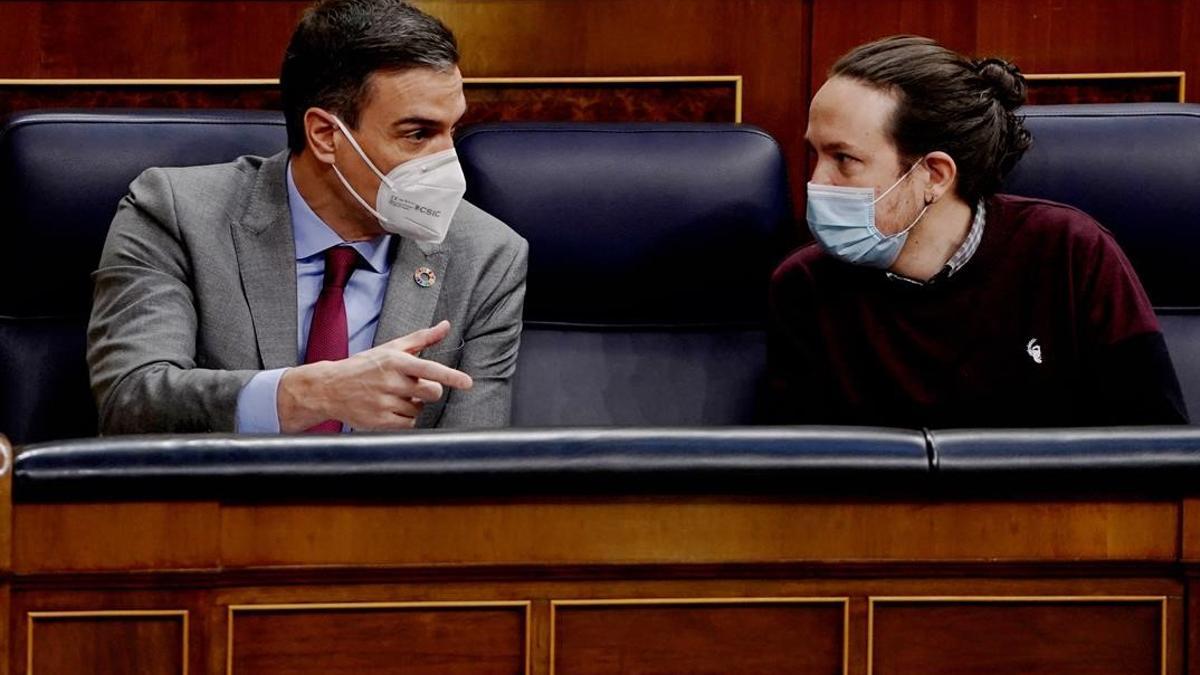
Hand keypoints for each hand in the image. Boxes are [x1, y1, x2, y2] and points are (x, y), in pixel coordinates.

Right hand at [277, 320, 471, 431]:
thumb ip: (422, 338)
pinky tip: (391, 409)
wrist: (330, 388)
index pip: (429, 368)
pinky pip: (408, 423)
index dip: (450, 376)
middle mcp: (389, 381)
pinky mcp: (378, 421)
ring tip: (394, 396)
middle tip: (414, 386)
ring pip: (419, 409)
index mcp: (395, 361)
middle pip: (431, 392)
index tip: (467, 383)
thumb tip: (445, 326)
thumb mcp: (391, 348)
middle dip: (429, 391)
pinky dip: (405, 418)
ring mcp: (383, 403)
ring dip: (413, 404)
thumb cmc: (365, 366)